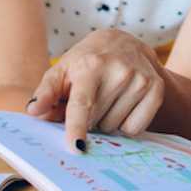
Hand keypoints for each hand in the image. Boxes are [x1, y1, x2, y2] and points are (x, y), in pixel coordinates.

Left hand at [26, 29, 164, 150]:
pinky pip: (135, 128)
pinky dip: (126, 124)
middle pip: (97, 122)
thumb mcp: (61, 71)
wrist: (122, 42)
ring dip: (107, 122)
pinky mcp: (156, 88)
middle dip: (88, 120)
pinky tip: (124, 105)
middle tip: (91, 100)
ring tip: (108, 99)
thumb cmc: (85, 62)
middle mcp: (119, 71)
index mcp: (90, 66)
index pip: (82, 103)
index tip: (76, 148)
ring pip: (116, 127)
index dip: (77, 127)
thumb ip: (45, 92)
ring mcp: (140, 79)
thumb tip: (34, 112)